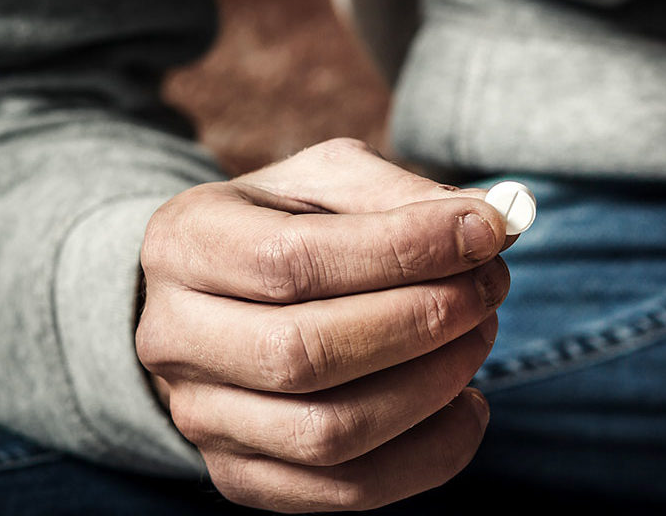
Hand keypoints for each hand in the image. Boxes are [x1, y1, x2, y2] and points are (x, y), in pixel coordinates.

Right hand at [136, 138, 510, 511]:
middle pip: (305, 353)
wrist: (217, 301)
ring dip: (432, 386)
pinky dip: (431, 454)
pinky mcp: (244, 477)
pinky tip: (467, 403)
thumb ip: (399, 194)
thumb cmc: (285, 227)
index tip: (485, 233)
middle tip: (489, 287)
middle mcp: (176, 339)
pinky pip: (349, 490)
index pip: (292, 261)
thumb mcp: (325, 181)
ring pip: (330, 433)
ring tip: (479, 334)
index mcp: (187, 244)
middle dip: (422, 320)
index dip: (402, 250)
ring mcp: (204, 419)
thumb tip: (487, 223)